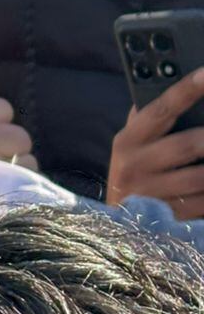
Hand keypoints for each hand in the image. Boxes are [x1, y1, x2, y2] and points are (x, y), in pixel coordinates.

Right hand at [107, 68, 203, 217]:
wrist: (118, 225)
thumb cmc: (134, 173)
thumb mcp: (132, 145)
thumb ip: (148, 118)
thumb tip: (182, 88)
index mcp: (128, 141)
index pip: (160, 109)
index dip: (186, 90)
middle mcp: (135, 167)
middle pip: (188, 145)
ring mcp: (151, 195)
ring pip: (200, 177)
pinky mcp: (167, 219)